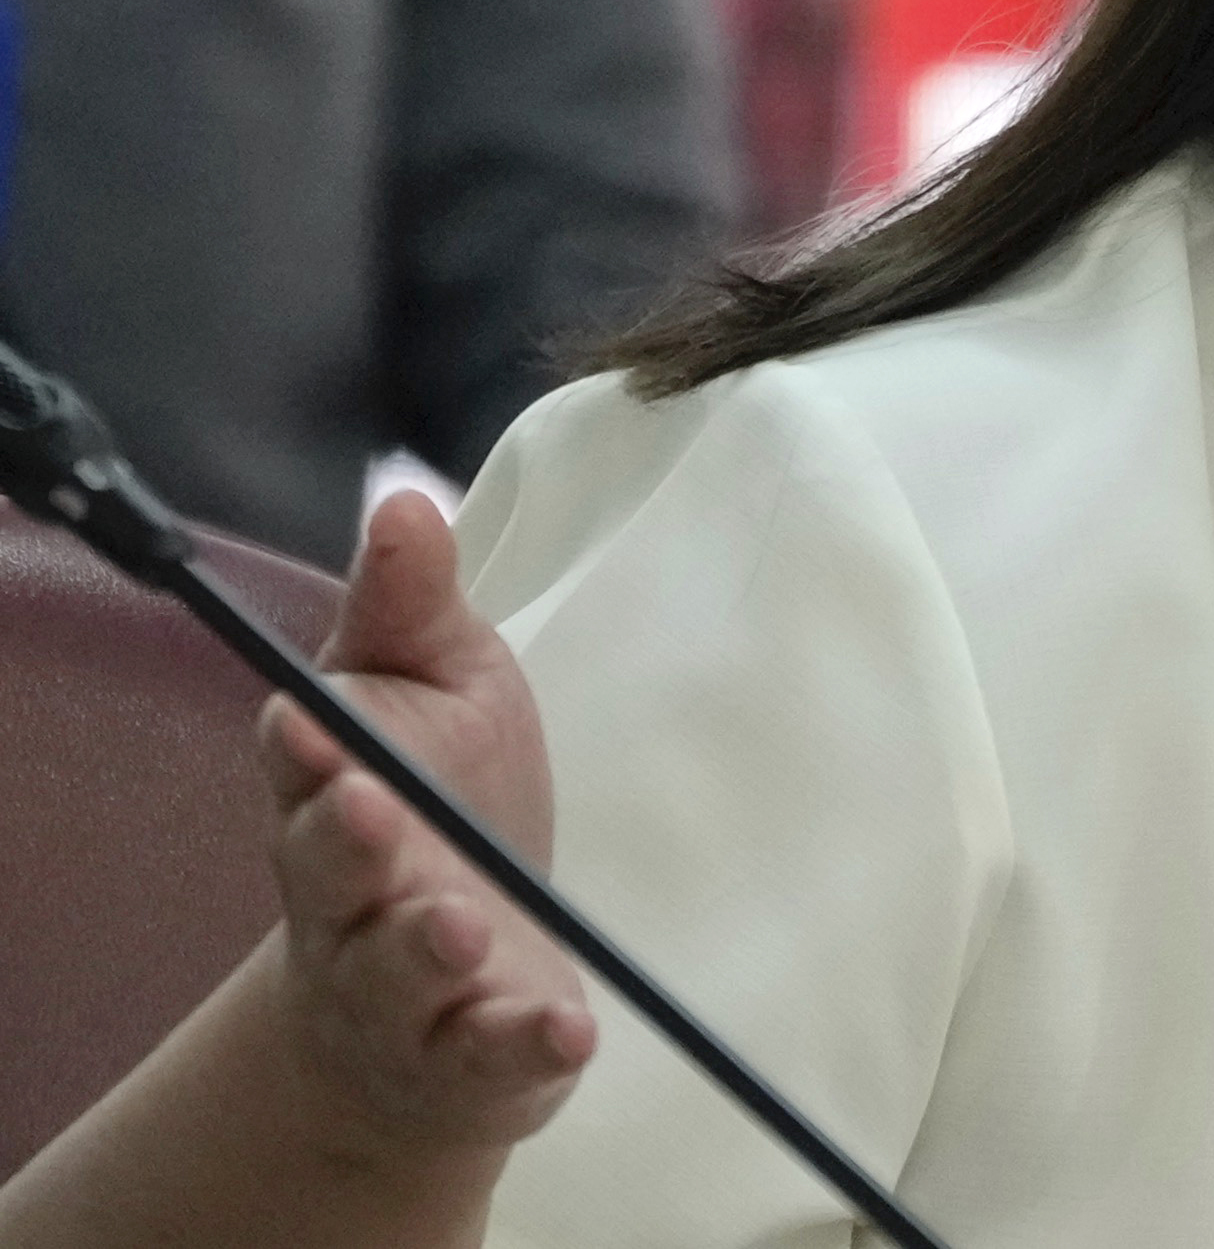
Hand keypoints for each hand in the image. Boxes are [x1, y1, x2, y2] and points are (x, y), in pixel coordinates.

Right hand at [256, 490, 594, 1156]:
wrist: (443, 987)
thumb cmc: (439, 808)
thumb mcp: (439, 688)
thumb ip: (413, 606)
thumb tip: (403, 498)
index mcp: (334, 796)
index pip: (302, 767)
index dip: (306, 747)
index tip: (313, 719)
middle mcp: (346, 899)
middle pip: (329, 872)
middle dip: (345, 840)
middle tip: (371, 807)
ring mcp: (400, 989)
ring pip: (395, 972)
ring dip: (424, 947)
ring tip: (460, 924)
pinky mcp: (467, 1058)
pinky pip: (487, 1056)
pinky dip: (523, 1047)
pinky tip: (566, 1031)